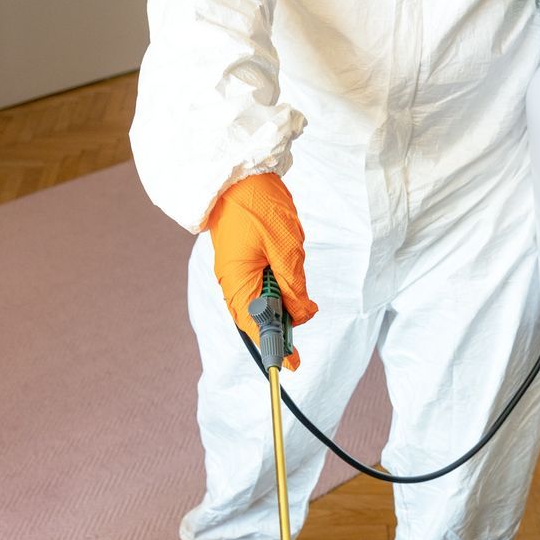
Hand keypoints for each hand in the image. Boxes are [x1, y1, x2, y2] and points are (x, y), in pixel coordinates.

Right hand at [206, 173, 317, 368]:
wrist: (239, 173)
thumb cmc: (258, 205)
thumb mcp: (284, 247)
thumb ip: (293, 285)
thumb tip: (300, 314)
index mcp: (238, 283)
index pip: (257, 328)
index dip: (276, 349)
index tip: (293, 366)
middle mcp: (233, 283)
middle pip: (261, 317)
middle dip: (285, 317)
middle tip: (306, 307)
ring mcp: (236, 272)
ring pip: (265, 299)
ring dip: (284, 295)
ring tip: (295, 275)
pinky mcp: (242, 261)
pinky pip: (262, 283)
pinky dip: (279, 282)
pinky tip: (286, 266)